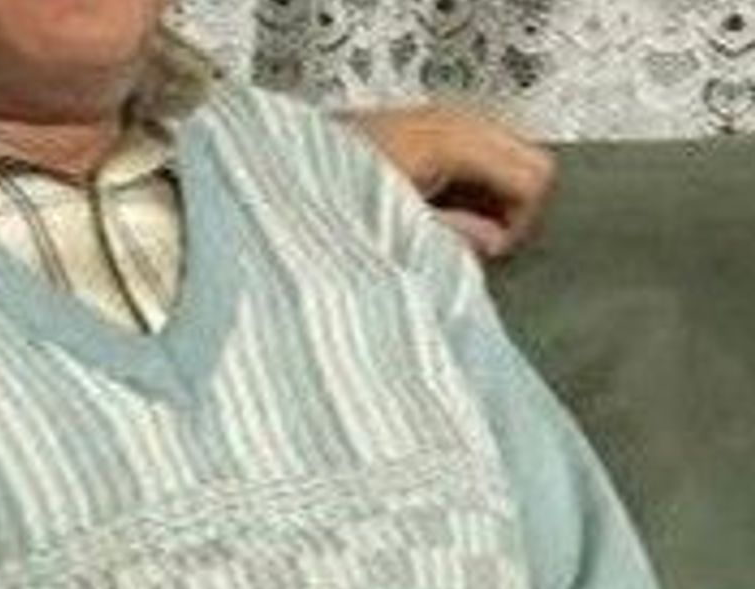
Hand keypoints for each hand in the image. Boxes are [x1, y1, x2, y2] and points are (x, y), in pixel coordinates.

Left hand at [344, 105, 555, 258]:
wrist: (274, 178)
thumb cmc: (326, 203)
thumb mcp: (392, 229)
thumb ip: (450, 236)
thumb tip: (493, 244)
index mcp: (449, 140)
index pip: (532, 175)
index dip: (518, 222)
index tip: (483, 251)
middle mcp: (447, 120)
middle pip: (523, 160)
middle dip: (507, 208)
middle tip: (469, 242)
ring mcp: (431, 119)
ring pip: (498, 156)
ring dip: (484, 196)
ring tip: (443, 228)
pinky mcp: (414, 128)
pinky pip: (467, 154)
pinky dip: (462, 184)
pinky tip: (426, 210)